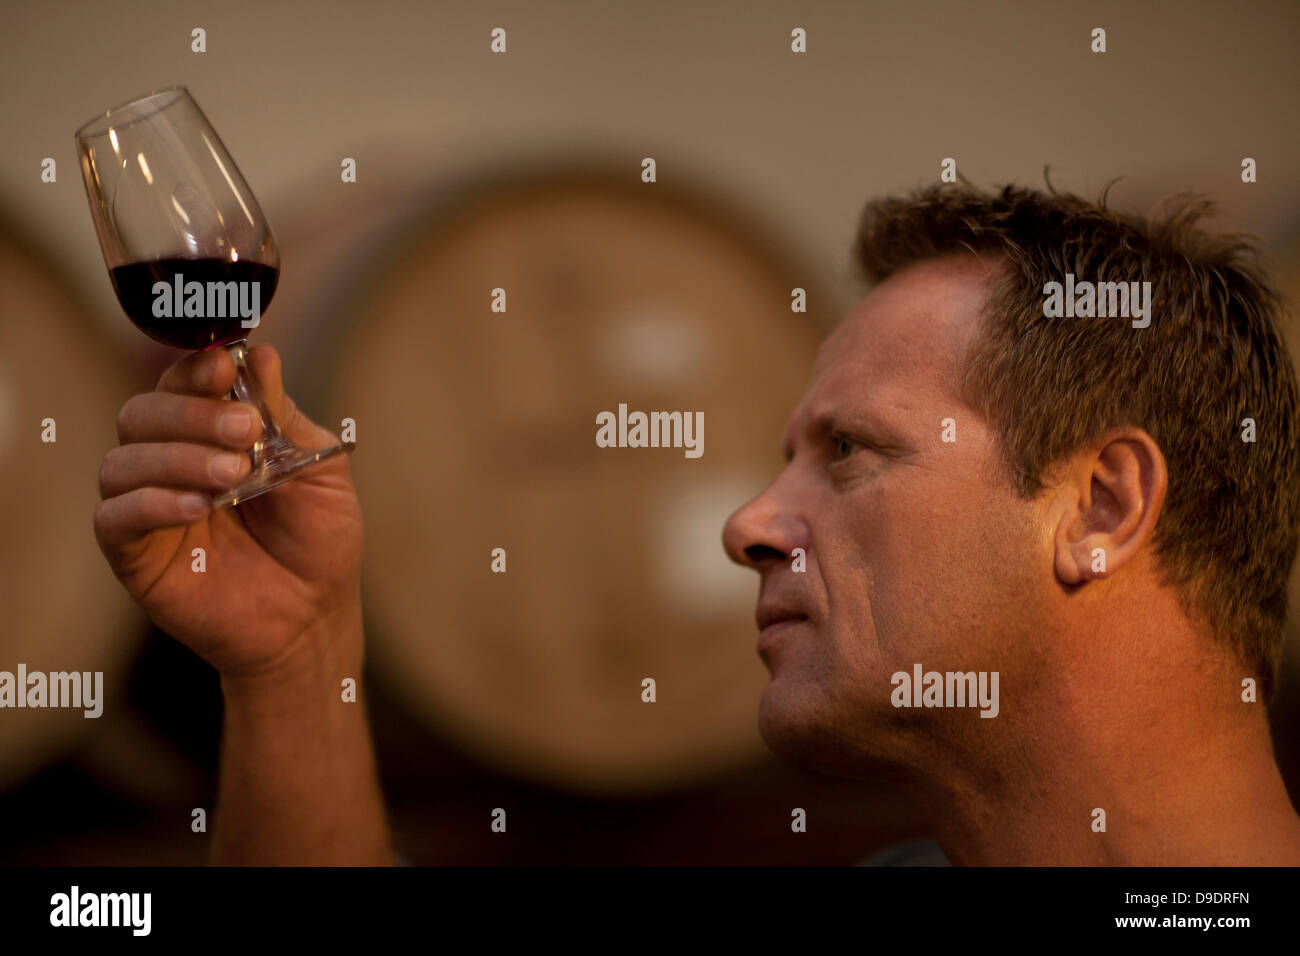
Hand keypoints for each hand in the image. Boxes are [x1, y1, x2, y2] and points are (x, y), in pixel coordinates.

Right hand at [94, 344, 362, 678]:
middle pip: (142, 413)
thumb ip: (286, 416)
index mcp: (212, 434)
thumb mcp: (319, 469)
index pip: (180, 384)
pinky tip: (198, 507)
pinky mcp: (136, 555)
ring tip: (233, 476)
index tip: (227, 369)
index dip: (195, 370)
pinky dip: (153, 503)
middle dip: (192, 415)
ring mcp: (149, 507)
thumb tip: (258, 353)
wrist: (315, 615)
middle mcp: (171, 462)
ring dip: (177, 457)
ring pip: (123, 460)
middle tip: (246, 432)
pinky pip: (115, 517)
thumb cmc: (318, 540)